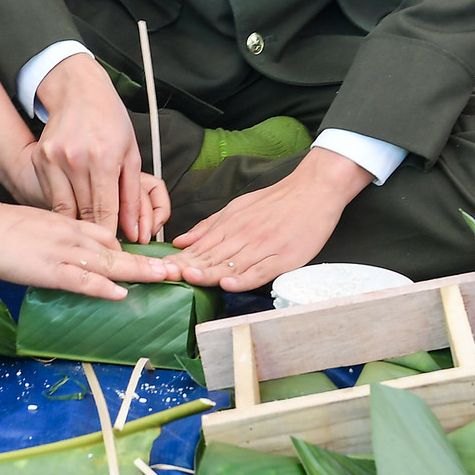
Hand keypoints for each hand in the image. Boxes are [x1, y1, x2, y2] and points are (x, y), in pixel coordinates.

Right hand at [0, 202, 176, 300]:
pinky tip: (120, 292)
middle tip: (175, 270)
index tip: (154, 260)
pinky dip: (102, 286)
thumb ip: (58, 237)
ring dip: (138, 272)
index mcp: (70, 225)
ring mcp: (62, 252)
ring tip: (164, 278)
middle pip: (117, 249)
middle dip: (148, 262)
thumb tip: (71, 254)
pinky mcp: (48, 268)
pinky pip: (81, 278)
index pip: (108, 237)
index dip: (133, 250)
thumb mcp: (38, 226)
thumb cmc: (2, 227)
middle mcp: (72, 236)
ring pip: (107, 262)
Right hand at [32, 53, 166, 241]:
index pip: (106, 210)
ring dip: (78, 223)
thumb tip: (136, 231)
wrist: (79, 92)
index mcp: (104, 157)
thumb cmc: (110, 121)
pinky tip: (74, 209)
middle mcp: (76, 158)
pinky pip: (52, 195)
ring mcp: (54, 158)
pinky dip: (64, 206)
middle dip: (96, 234)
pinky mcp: (40, 158)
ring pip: (65, 209)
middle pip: (85, 213)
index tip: (117, 253)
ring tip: (89, 234)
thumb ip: (133, 196)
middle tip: (105, 247)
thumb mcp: (131, 155)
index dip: (112, 236)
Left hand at [173, 149, 370, 291]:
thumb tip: (181, 241)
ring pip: (232, 265)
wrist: (314, 190)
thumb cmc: (276, 201)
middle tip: (165, 277)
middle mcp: (244, 237)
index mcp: (231, 225)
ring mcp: (264, 248)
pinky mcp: (283, 258)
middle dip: (187, 268)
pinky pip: (260, 271)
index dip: (179, 260)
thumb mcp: (238, 207)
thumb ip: (210, 226)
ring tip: (188, 279)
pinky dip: (244, 279)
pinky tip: (228, 284)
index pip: (200, 248)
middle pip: (211, 257)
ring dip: (209, 274)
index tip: (160, 269)